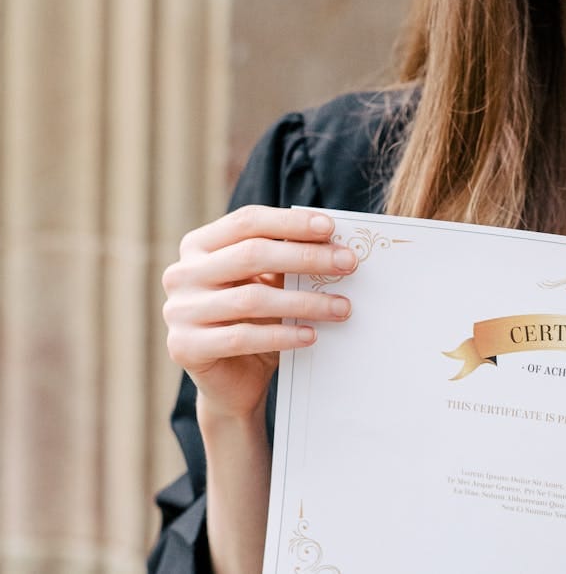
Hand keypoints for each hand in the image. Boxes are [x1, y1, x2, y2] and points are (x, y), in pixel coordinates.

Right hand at [161, 205, 358, 420]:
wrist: (232, 381)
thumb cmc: (256, 322)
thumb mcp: (269, 285)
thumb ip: (286, 261)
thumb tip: (335, 244)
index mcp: (198, 246)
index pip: (247, 222)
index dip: (290, 222)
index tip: (331, 228)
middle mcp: (181, 274)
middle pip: (251, 254)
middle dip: (306, 257)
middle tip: (348, 264)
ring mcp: (179, 310)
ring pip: (251, 298)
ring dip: (305, 302)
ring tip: (343, 307)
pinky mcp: (185, 347)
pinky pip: (242, 337)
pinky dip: (283, 335)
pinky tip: (312, 335)